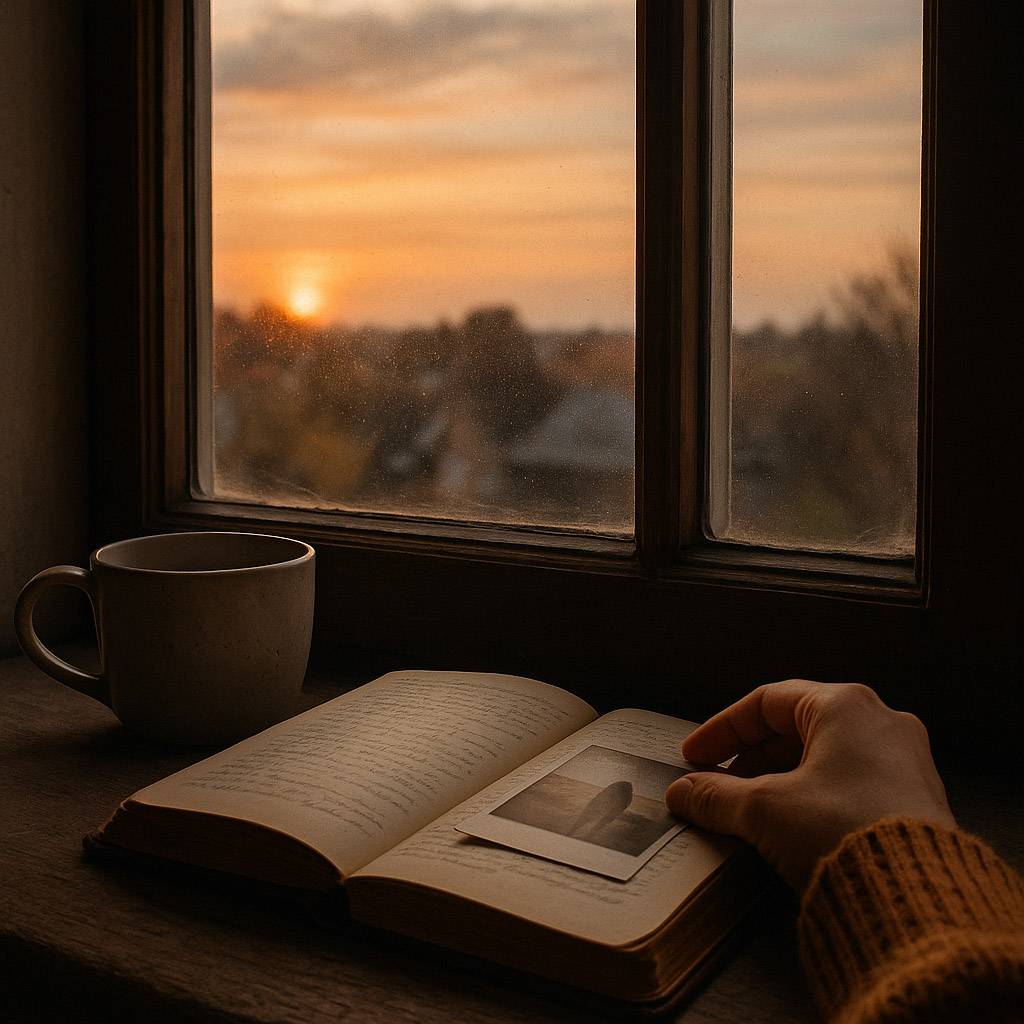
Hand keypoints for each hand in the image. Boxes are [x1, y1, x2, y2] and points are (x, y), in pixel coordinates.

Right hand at [665, 680, 955, 891]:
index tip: (695, 756)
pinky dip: (811, 795)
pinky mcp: (913, 799)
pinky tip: (789, 826)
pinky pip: (849, 783)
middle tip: (716, 784)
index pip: (766, 703)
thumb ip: (715, 796)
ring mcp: (903, 761)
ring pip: (822, 757)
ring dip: (777, 780)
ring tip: (748, 810)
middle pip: (795, 727)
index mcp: (845, 705)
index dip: (722, 730)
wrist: (916, 900)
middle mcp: (881, 723)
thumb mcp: (764, 810)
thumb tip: (684, 793)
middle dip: (749, 758)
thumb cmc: (848, 833)